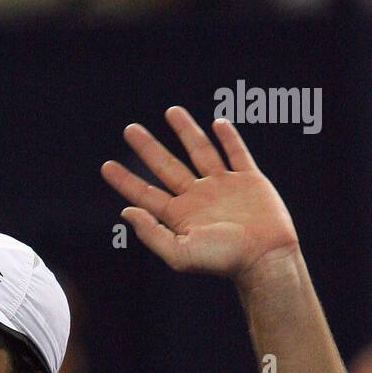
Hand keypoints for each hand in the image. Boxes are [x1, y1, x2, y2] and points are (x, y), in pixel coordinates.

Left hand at [100, 107, 299, 287]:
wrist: (265, 259)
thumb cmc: (223, 261)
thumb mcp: (179, 253)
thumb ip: (151, 233)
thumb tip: (126, 212)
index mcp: (179, 215)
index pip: (145, 193)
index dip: (125, 180)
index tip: (106, 166)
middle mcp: (198, 197)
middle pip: (166, 166)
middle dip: (148, 148)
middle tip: (129, 129)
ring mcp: (223, 186)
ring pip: (200, 151)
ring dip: (186, 131)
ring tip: (171, 111)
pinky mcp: (250, 181)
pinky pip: (237, 154)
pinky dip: (229, 138)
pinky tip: (217, 123)